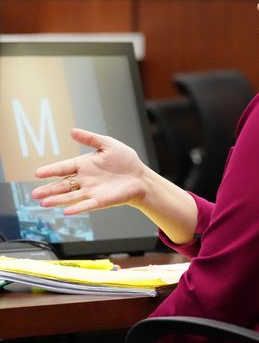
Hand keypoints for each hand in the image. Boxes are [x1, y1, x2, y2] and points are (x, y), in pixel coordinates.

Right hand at [31, 128, 146, 215]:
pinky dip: (77, 208)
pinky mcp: (101, 201)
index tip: (38, 173)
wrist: (141, 177)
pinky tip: (66, 212)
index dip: (51, 170)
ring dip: (57, 200)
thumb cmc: (126, 161)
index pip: (64, 168)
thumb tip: (73, 131)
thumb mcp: (108, 144)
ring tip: (43, 203)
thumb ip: (90, 139)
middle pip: (63, 185)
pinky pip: (87, 205)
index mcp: (84, 165)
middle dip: (48, 189)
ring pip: (71, 196)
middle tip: (34, 194)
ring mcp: (91, 191)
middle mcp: (84, 179)